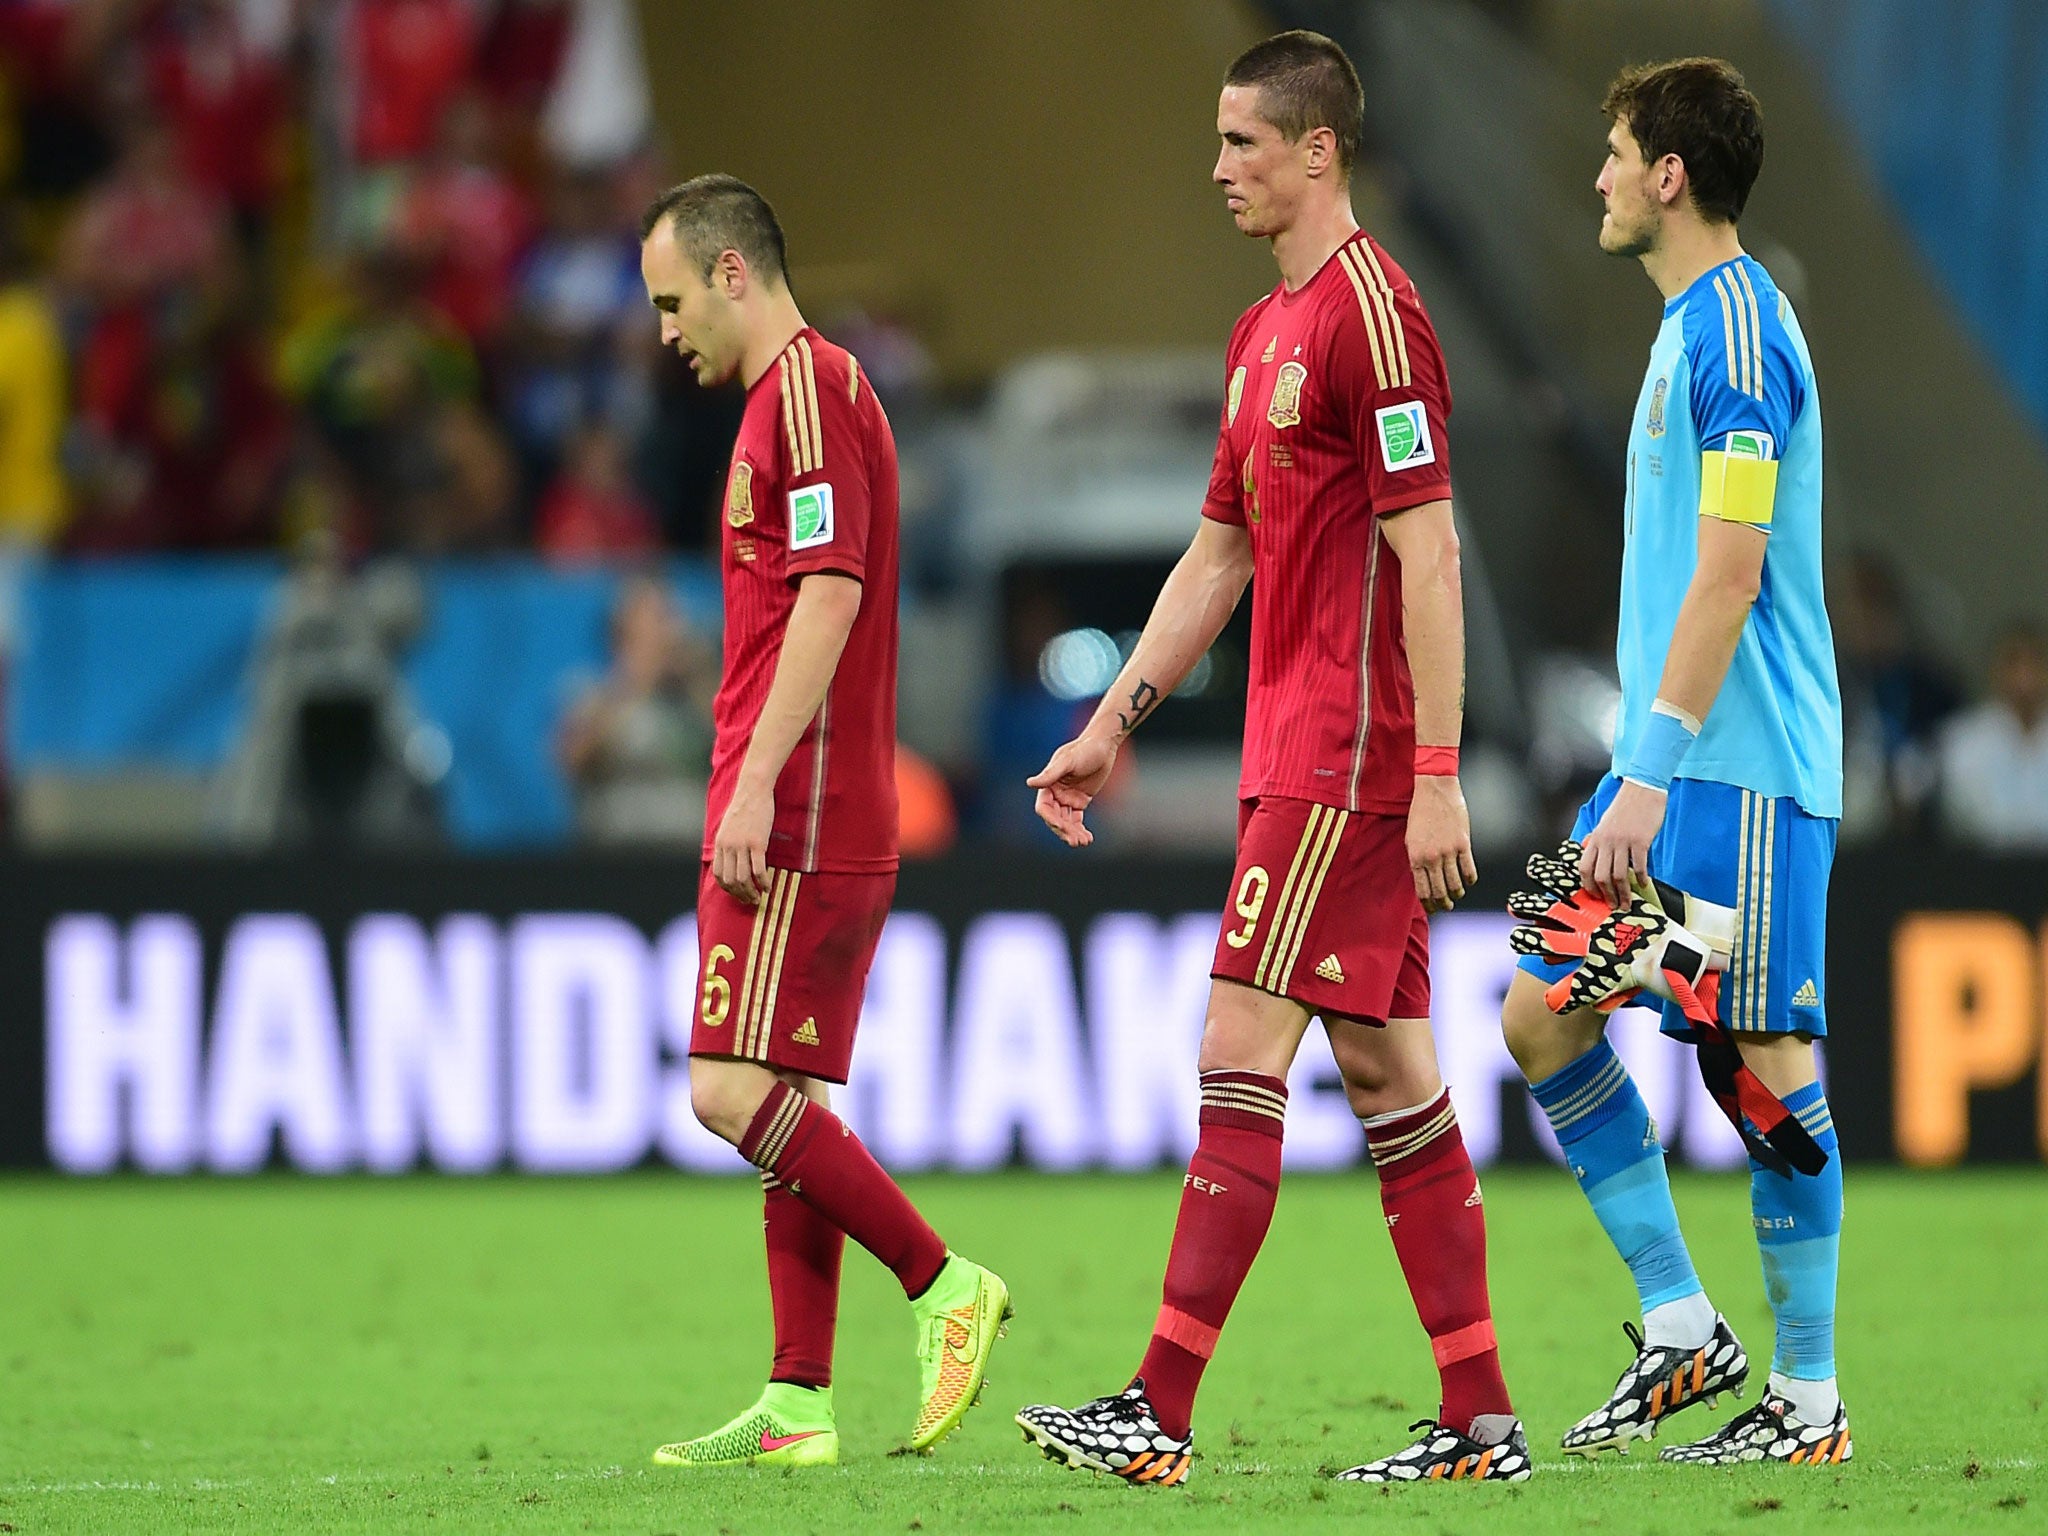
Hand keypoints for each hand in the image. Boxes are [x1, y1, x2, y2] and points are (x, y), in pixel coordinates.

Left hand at [712, 780, 773, 902]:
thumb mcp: (728, 826)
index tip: (738, 894)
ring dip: (751, 892)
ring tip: (759, 897)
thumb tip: (731, 859)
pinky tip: (768, 887)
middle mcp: (728, 846)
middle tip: (750, 900)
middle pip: (730, 880)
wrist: (753, 790)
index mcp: (720, 844)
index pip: (718, 875)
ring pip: (743, 878)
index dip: (728, 889)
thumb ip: (728, 843)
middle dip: (740, 894)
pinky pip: (759, 870)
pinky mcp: (758, 843)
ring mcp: (742, 845)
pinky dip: (763, 882)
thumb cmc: (744, 807)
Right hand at [1027, 731, 1118, 847]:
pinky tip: (1088, 838)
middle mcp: (1055, 793)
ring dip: (1073, 833)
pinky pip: (1077, 820)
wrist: (1103, 745)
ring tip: (1084, 842)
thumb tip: (1030, 783)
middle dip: (1064, 831)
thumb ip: (1050, 774)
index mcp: (1048, 784)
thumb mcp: (1068, 760)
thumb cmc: (1084, 749)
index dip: (1050, 818)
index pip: (1044, 807)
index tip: (1062, 826)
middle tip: (1076, 841)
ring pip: (1066, 822)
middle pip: (1055, 818)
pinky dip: (1081, 829)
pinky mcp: (1080, 801)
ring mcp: (1067, 798)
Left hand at [1406, 775, 1478, 912]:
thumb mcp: (1411, 838)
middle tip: (1446, 907)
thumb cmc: (1420, 813)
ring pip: (1455, 884)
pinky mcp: (1463, 844)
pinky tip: (1468, 881)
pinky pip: (1469, 870)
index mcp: (1415, 857)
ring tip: (1457, 895)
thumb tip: (1423, 878)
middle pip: (1439, 891)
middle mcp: (1432, 858)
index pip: (1422, 890)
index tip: (1433, 909)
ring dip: (1457, 893)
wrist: (1434, 791)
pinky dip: (1470, 880)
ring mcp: (1448, 852)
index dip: (1428, 904)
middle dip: (1443, 903)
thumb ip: (1417, 859)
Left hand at [1580, 780, 1667, 906]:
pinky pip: (1639, 866)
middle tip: (1614, 905)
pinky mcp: (1640, 840)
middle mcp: (1606, 841)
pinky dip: (1641, 878)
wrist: (1642, 789)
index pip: (1584, 868)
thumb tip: (1593, 855)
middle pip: (1601, 876)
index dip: (1588, 886)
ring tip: (1628, 902)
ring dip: (1624, 893)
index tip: (1596, 896)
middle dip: (1607, 895)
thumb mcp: (1605, 823)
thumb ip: (1599, 841)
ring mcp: (1623, 841)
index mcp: (1596, 838)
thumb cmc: (1625, 807)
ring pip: (1619, 875)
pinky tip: (1644, 884)